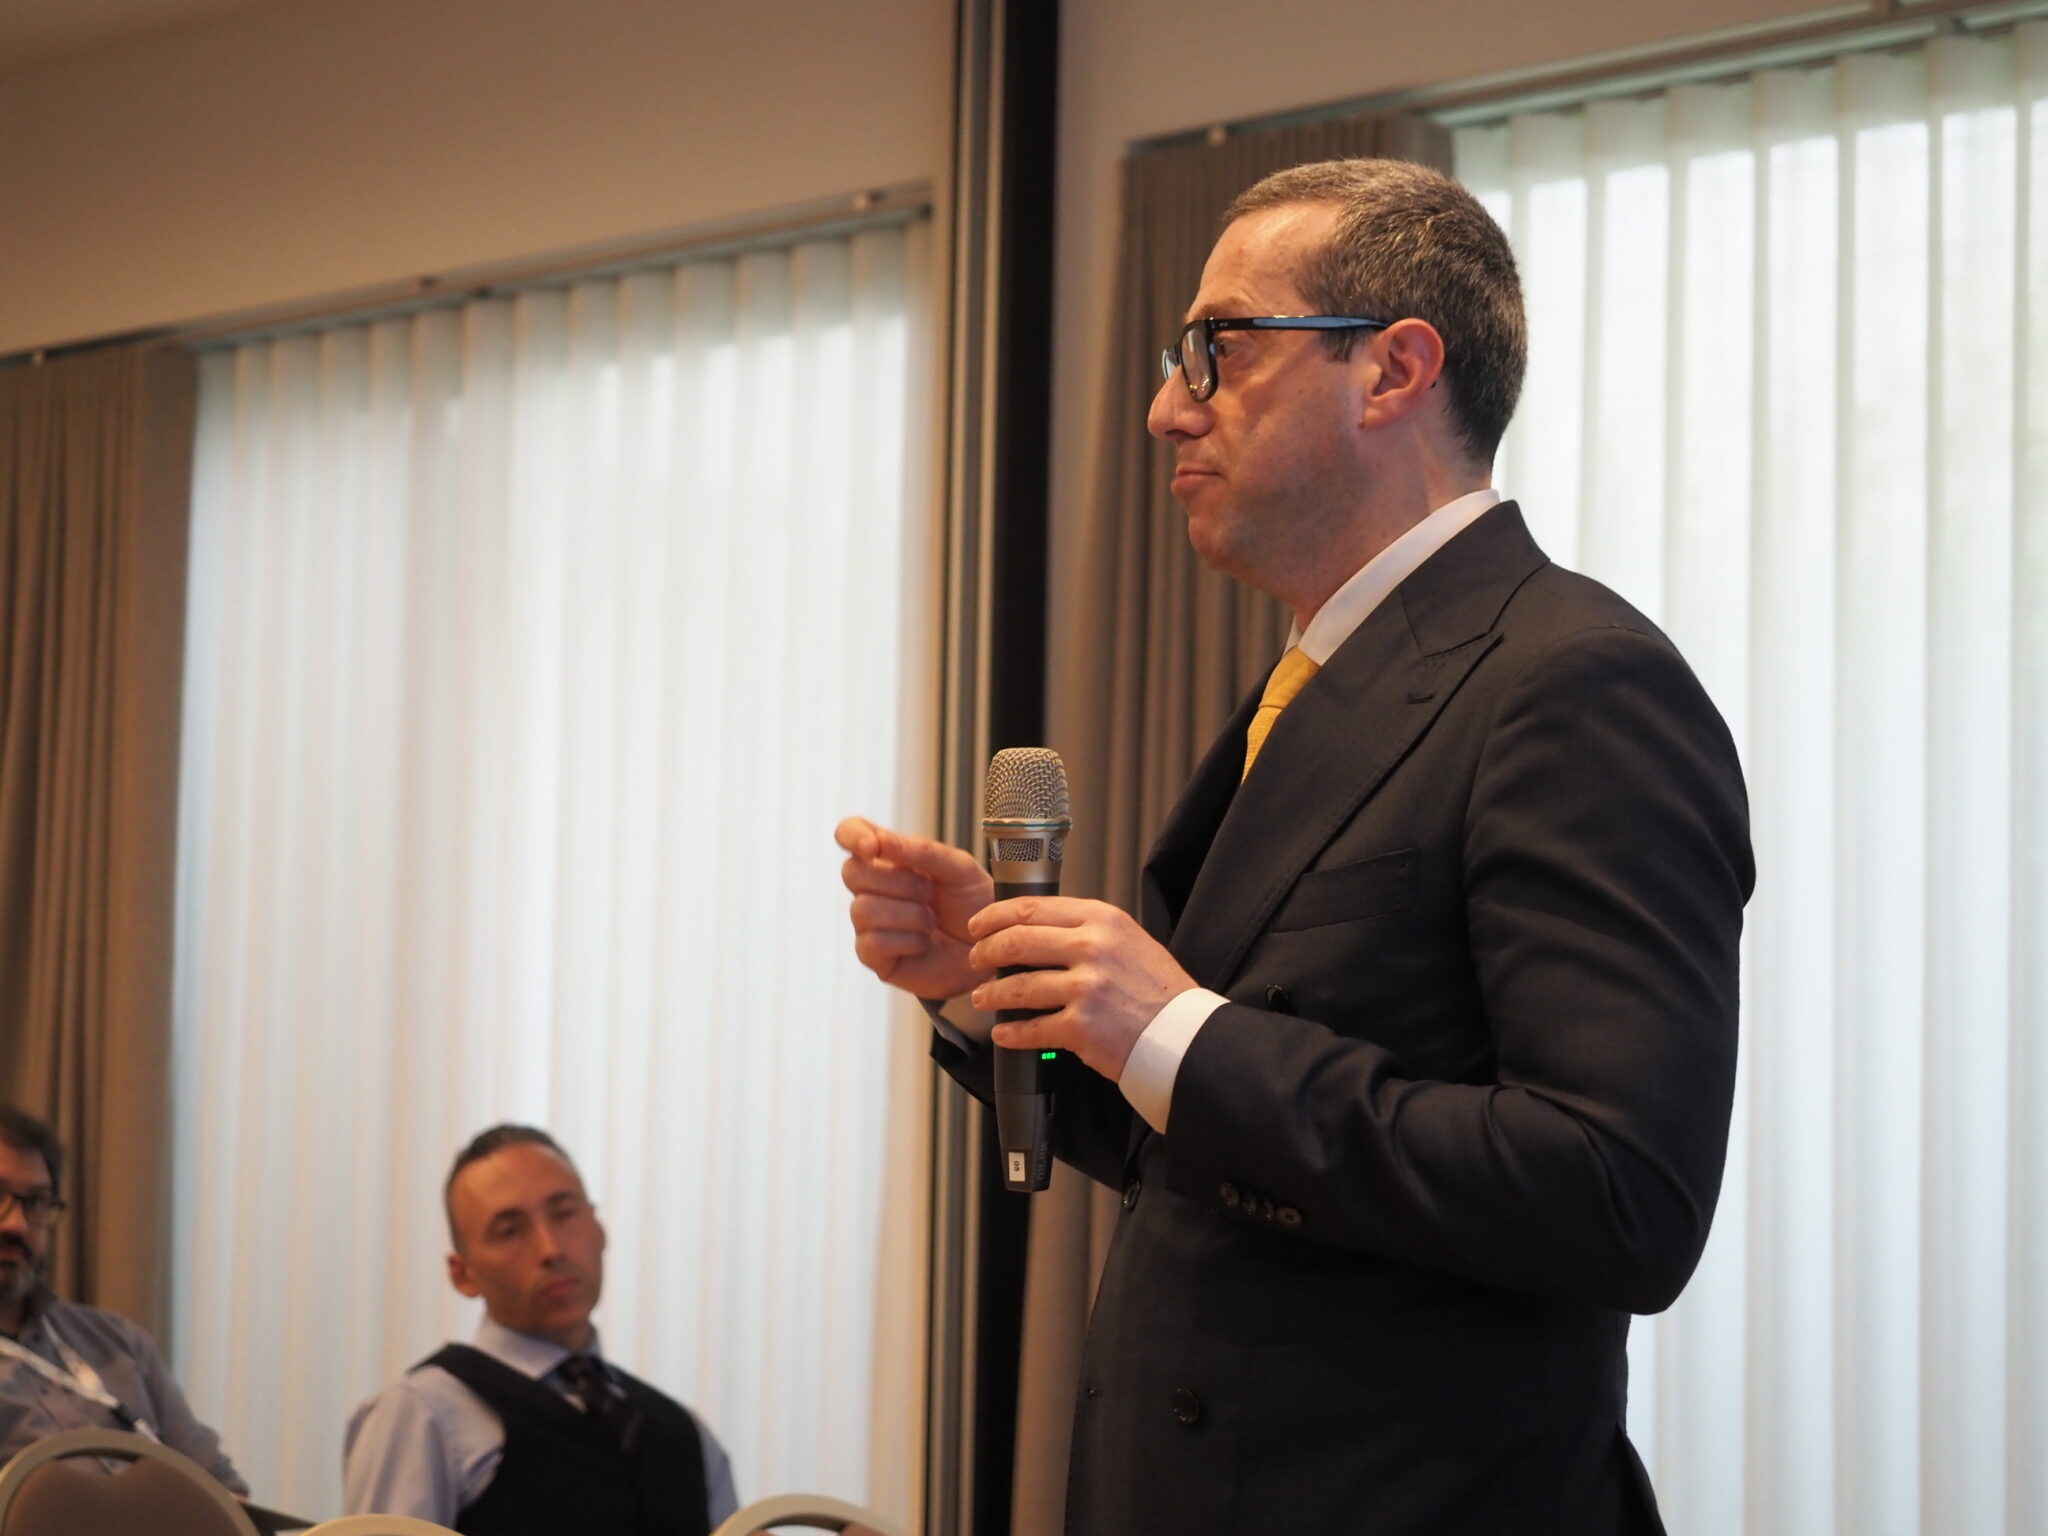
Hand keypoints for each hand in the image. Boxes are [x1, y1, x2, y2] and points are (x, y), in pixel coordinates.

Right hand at [836, 816, 992, 1000]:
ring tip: (932, 921)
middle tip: (930, 892)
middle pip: (852, 871)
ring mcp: (869, 923)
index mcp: (890, 857)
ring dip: (909, 915)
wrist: (989, 948)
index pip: (850, 833)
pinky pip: (873, 942)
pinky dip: (908, 941)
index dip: (852, 835)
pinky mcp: (873, 956)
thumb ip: (921, 850)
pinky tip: (925, 944)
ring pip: (863, 909)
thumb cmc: (974, 906)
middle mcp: (873, 887)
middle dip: (899, 881)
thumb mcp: (959, 869)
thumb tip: (880, 840)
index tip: (872, 847)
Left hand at [965, 897, 1197, 1081]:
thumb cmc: (1159, 991)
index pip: (1033, 908)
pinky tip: (1004, 1033)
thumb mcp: (1129, 940)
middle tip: (976, 960)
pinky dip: (1012, 1033)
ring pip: (1019, 986)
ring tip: (982, 999)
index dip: (996, 916)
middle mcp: (1093, 948)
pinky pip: (1033, 1028)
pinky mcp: (1082, 1027)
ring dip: (992, 994)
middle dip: (986, 952)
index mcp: (1102, 920)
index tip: (979, 925)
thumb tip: (1038, 932)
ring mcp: (1087, 988)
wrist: (1184, 1035)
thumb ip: (1088, 931)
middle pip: (1017, 942)